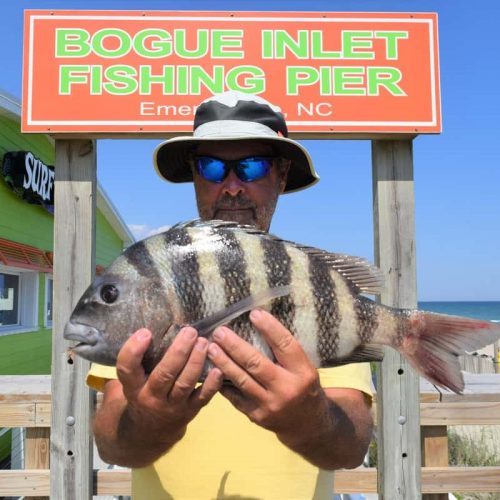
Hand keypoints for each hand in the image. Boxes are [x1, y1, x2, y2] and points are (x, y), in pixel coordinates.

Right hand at [116, 327, 222, 438]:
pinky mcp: (190, 411)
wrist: (147, 434)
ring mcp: (172, 406)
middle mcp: (150, 398)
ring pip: (184, 384)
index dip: (134, 351)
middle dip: (178, 352)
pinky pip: (202, 397)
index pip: (127, 369)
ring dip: (196, 361)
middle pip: (164, 374)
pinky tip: (219, 368)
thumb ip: (135, 361)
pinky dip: (212, 384)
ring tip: (204, 342)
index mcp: (132, 387)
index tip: (145, 332)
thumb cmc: (139, 394)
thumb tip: (145, 326)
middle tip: (189, 331)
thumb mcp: (129, 382)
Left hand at [206, 309, 328, 440]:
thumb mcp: (305, 368)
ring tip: (211, 347)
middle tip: (220, 332)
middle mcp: (287, 389)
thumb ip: (286, 353)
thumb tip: (259, 324)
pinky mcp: (256, 416)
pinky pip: (235, 397)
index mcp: (303, 372)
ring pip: (242, 380)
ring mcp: (270, 405)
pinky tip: (211, 369)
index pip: (285, 345)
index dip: (269, 328)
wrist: (308, 426)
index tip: (254, 314)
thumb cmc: (304, 387)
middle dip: (235, 346)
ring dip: (224, 362)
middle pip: (256, 363)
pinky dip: (222, 382)